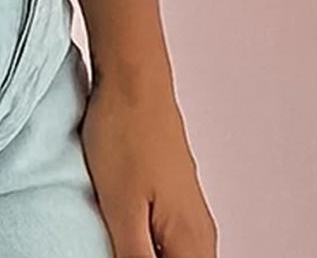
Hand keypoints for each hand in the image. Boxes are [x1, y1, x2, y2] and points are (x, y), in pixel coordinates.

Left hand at [79, 69, 217, 257]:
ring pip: (174, 256)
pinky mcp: (173, 194)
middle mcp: (199, 230)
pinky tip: (122, 233)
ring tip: (117, 240)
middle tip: (117, 245)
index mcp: (192, 242)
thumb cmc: (126, 132)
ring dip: (146, 255)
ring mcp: (188, 210)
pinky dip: (148, 244)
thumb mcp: (122, 211)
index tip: (123, 254)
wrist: (132, 76)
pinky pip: (167, 238)